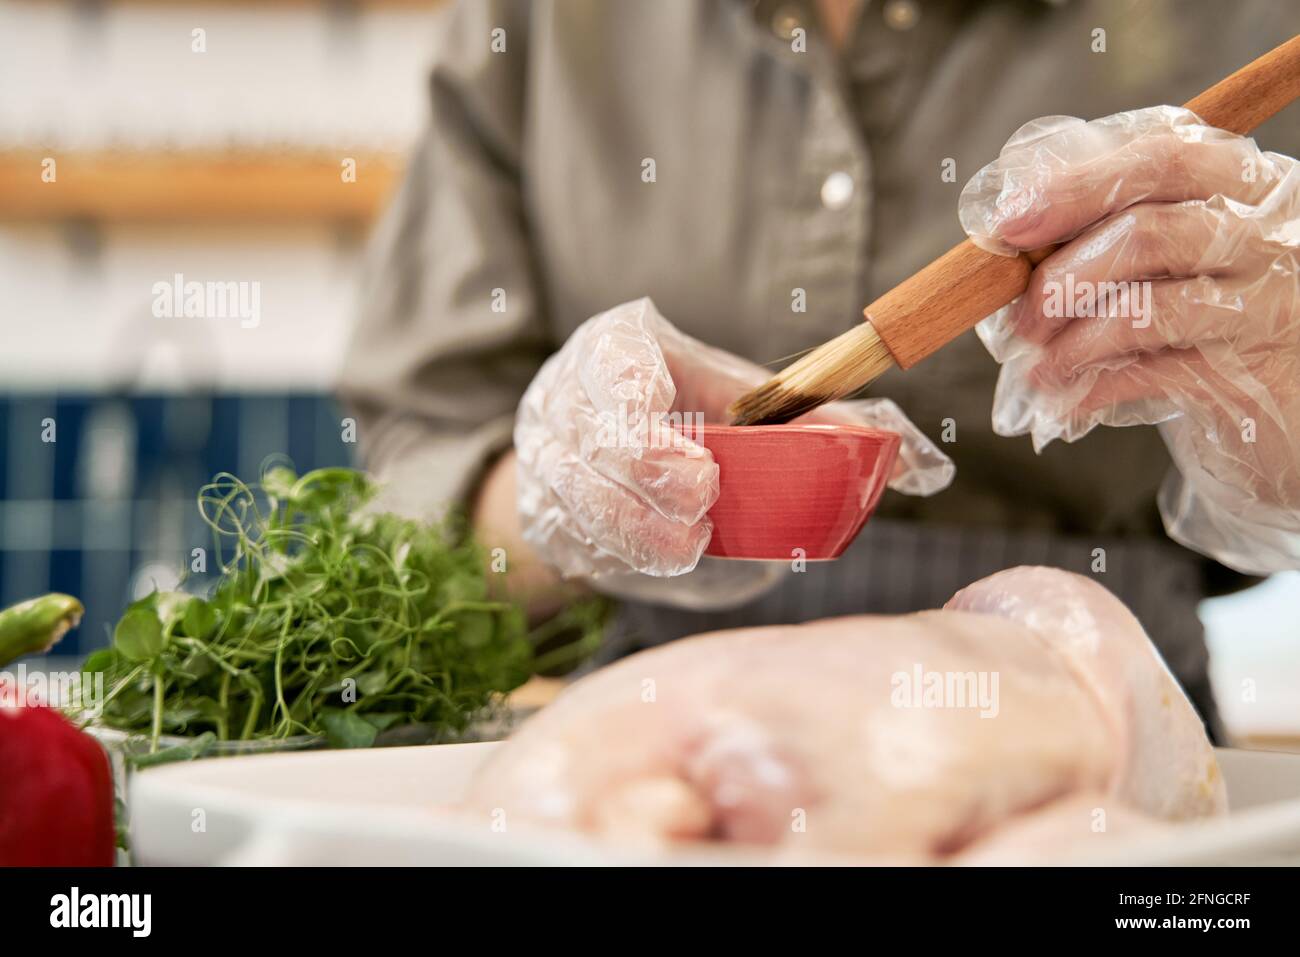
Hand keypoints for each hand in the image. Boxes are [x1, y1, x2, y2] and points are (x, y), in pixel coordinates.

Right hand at [514, 298, 952, 592]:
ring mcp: (544, 456)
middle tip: (701, 505)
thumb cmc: (692, 420)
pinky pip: (567, 537)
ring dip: (630, 525)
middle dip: (642, 474)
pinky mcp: (540, 513)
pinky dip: (612, 551)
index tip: (693, 451)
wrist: (607, 460)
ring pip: (571, 492)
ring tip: (687, 544)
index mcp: (620, 348)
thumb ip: (831, 425)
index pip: (613, 359)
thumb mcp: (751, 405)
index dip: (638, 395)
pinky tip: (654, 556)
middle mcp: (569, 396)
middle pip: (587, 432)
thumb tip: (928, 463)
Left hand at [960, 106, 1299, 572]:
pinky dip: (1094, 385)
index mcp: (1242, 183)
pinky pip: (1156, 373)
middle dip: (1063, 270)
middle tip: (1018, 310)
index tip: (1009, 222)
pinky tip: (1065, 396)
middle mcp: (1267, 232)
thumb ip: (1111, 232)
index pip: (1162, 155)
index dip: (1074, 185)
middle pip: (1151, 228)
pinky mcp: (1253, 373)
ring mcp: (1268, 303)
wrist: (1281, 405)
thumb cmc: (1209, 321)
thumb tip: (1011, 234)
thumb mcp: (1171, 261)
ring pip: (1150, 306)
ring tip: (1036, 361)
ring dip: (1071, 338)